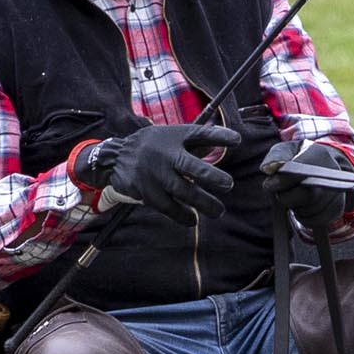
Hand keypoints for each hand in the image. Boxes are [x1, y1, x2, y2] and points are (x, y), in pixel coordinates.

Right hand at [94, 121, 238, 221]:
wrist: (116, 158)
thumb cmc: (154, 146)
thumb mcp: (172, 137)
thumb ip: (197, 142)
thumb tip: (230, 141)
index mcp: (174, 137)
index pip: (199, 134)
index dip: (219, 136)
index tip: (237, 141)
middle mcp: (165, 154)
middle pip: (191, 166)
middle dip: (211, 176)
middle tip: (228, 185)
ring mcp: (155, 173)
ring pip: (182, 191)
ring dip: (203, 203)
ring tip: (218, 211)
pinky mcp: (146, 191)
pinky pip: (168, 207)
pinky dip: (182, 215)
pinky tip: (193, 219)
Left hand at [263, 141, 353, 233]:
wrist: (323, 167)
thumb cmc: (299, 158)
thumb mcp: (286, 150)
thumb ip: (276, 156)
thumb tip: (268, 169)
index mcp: (319, 155)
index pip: (300, 172)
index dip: (283, 181)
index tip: (269, 185)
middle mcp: (333, 173)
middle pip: (307, 195)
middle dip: (288, 198)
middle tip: (282, 193)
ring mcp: (338, 192)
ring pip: (310, 210)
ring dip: (296, 208)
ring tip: (295, 196)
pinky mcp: (337, 209)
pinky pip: (316, 221)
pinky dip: (305, 217)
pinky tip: (303, 207)